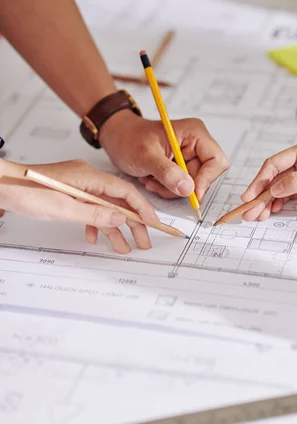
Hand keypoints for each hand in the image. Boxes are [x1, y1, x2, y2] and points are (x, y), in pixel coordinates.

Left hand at [0, 159, 159, 252]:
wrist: (3, 185)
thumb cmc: (28, 190)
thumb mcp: (65, 208)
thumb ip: (96, 215)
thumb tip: (121, 219)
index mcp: (90, 176)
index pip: (126, 192)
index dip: (142, 209)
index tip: (153, 224)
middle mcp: (88, 178)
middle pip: (118, 201)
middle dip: (132, 222)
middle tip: (143, 240)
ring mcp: (79, 185)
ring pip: (105, 208)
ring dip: (114, 227)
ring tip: (123, 246)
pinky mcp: (70, 193)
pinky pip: (90, 208)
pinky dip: (95, 223)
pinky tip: (94, 236)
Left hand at [99, 111, 228, 202]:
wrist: (116, 138)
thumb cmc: (128, 138)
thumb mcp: (146, 156)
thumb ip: (167, 172)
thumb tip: (189, 189)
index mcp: (194, 133)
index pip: (216, 161)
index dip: (206, 179)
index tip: (190, 194)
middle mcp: (196, 144)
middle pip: (204, 176)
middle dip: (182, 187)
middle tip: (160, 185)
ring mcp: (189, 157)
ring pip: (192, 186)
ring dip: (171, 189)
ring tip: (151, 180)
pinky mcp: (181, 167)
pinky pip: (182, 187)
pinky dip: (167, 188)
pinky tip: (152, 180)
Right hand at [241, 137, 296, 220]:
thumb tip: (275, 188)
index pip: (275, 165)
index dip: (259, 181)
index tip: (249, 196)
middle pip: (274, 179)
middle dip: (259, 196)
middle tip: (248, 213)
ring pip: (278, 189)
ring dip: (266, 203)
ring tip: (256, 216)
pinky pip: (288, 197)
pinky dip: (278, 205)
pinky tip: (270, 212)